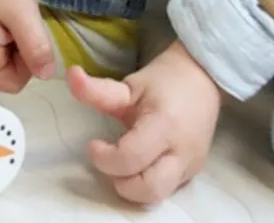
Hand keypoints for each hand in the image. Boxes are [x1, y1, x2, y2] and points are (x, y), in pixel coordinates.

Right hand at [0, 0, 55, 97]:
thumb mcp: (22, 12)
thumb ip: (35, 45)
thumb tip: (47, 76)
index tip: (1, 132)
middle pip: (6, 82)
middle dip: (24, 63)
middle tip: (25, 30)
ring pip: (10, 69)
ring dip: (22, 51)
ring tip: (19, 22)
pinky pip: (6, 56)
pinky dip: (16, 44)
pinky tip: (14, 23)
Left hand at [67, 39, 222, 205]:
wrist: (202, 78)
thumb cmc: (164, 80)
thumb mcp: (130, 85)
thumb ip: (99, 90)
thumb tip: (71, 76)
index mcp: (164, 125)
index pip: (130, 158)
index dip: (105, 158)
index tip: (94, 144)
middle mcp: (182, 151)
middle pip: (148, 190)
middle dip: (120, 182)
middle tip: (109, 160)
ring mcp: (191, 165)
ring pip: (158, 197)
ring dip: (133, 188)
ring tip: (123, 164)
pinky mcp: (193, 172)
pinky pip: (166, 190)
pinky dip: (147, 183)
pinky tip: (140, 164)